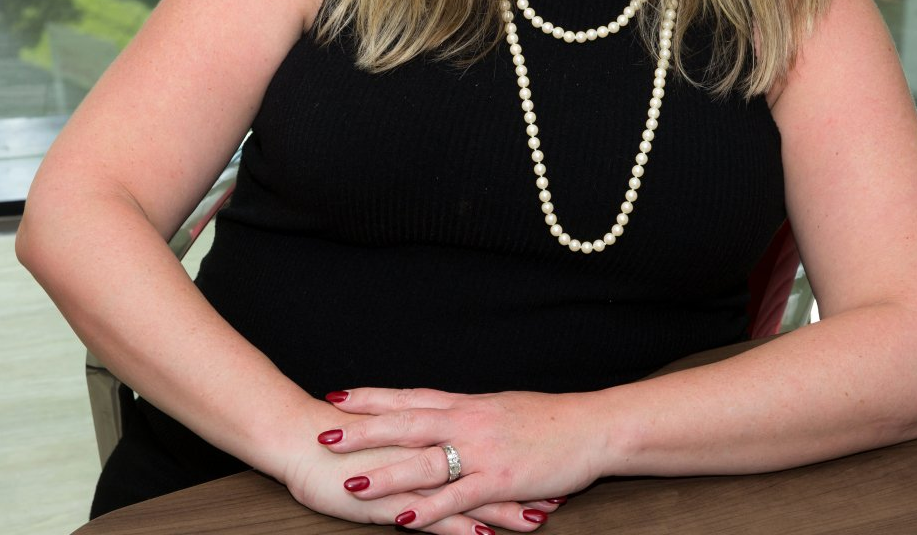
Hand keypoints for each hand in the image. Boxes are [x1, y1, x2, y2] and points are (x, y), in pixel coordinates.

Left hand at [314, 385, 602, 529]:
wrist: (591, 426)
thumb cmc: (549, 419)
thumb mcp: (501, 409)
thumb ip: (468, 415)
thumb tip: (441, 417)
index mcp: (467, 404)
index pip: (410, 396)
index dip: (373, 398)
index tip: (338, 396)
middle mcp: (469, 422)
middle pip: (407, 423)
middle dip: (364, 430)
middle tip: (326, 433)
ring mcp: (483, 450)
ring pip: (426, 461)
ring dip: (388, 473)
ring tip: (353, 483)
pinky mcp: (501, 479)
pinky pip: (458, 495)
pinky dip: (430, 508)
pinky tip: (404, 520)